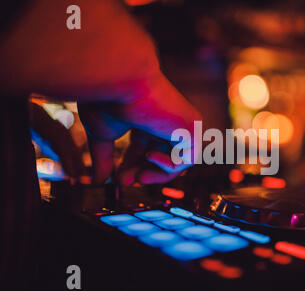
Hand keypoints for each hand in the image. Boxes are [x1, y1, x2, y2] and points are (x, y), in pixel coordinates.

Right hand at [0, 0, 201, 184]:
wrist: (121, 80)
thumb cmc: (107, 100)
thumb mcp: (102, 134)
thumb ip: (103, 157)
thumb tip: (98, 182)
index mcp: (146, 119)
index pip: (143, 150)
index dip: (131, 167)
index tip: (115, 180)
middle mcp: (165, 121)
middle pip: (158, 159)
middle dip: (141, 173)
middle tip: (122, 183)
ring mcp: (180, 124)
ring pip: (175, 163)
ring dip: (156, 175)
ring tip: (138, 177)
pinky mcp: (192, 128)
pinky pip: (186, 160)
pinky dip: (169, 165)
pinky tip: (151, 155)